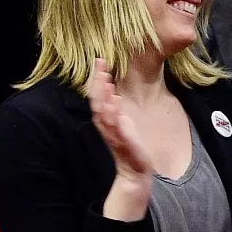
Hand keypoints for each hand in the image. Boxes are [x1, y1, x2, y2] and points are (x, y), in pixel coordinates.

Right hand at [88, 58, 151, 180]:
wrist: (134, 170)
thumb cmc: (128, 145)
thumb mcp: (121, 123)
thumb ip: (115, 109)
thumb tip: (113, 94)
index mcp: (105, 120)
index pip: (97, 96)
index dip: (97, 79)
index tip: (99, 61)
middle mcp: (106, 127)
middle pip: (97, 102)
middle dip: (98, 83)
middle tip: (101, 65)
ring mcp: (114, 135)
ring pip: (104, 115)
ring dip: (105, 97)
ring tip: (107, 81)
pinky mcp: (124, 143)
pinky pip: (117, 129)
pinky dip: (115, 116)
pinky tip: (117, 103)